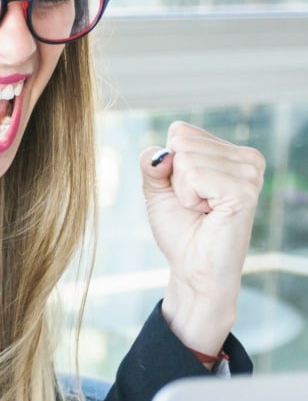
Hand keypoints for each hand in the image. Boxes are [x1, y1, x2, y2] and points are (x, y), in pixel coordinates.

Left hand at [140, 121, 263, 356]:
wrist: (193, 269)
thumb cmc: (181, 231)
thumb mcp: (157, 190)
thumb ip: (151, 163)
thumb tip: (161, 154)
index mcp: (230, 152)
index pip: (181, 131)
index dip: (169, 166)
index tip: (186, 193)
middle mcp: (246, 157)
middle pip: (183, 142)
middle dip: (175, 179)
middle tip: (194, 204)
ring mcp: (249, 172)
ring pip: (186, 158)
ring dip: (183, 191)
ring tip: (203, 210)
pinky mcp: (244, 190)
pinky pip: (194, 175)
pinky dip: (189, 198)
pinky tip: (208, 213)